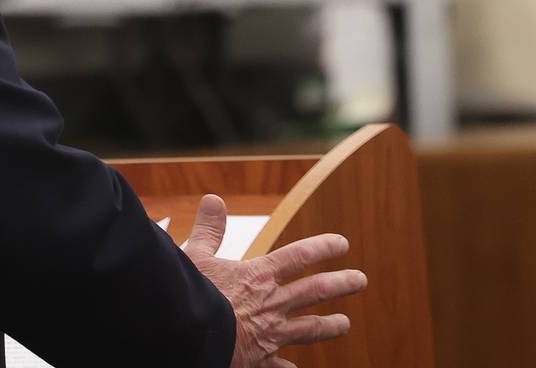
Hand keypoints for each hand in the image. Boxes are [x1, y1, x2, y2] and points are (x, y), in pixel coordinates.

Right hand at [182, 194, 366, 367]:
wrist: (192, 335)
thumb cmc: (191, 293)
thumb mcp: (195, 254)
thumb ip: (209, 229)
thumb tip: (214, 200)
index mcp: (258, 276)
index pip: (297, 256)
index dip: (322, 248)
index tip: (342, 244)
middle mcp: (271, 304)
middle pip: (314, 291)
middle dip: (340, 284)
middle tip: (360, 280)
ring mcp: (269, 334)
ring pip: (309, 329)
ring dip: (329, 326)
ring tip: (345, 324)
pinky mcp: (259, 359)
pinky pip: (278, 365)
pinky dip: (286, 366)